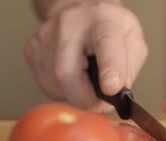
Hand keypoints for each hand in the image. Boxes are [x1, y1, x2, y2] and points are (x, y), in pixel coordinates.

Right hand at [24, 0, 147, 112]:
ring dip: (75, 95)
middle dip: (85, 99)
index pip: (105, 43)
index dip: (109, 69)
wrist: (82, 13)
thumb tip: (118, 96)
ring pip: (56, 85)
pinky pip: (47, 86)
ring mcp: (46, 36)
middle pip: (67, 73)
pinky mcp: (31, 50)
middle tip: (100, 103)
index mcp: (103, 20)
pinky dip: (62, 90)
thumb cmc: (109, 29)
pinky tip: (72, 76)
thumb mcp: (133, 43)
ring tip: (86, 80)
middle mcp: (69, 24)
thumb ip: (129, 69)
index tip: (111, 88)